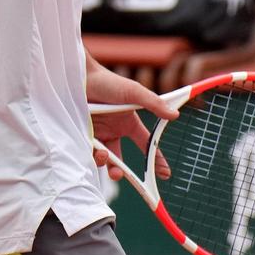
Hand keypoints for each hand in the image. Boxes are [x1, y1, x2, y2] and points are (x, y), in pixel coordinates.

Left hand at [86, 65, 175, 180]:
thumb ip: (154, 104)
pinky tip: (94, 149)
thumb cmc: (108, 82)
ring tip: (104, 156)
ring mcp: (98, 135)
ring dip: (105, 164)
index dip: (155, 159)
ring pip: (104, 159)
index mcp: (128, 123)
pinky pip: (88, 154)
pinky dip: (92, 156)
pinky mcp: (83, 137)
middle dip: (121, 172)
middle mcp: (113, 131)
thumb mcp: (134, 92)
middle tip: (121, 176)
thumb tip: (175, 115)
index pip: (145, 144)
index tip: (164, 173)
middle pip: (120, 159)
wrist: (80, 78)